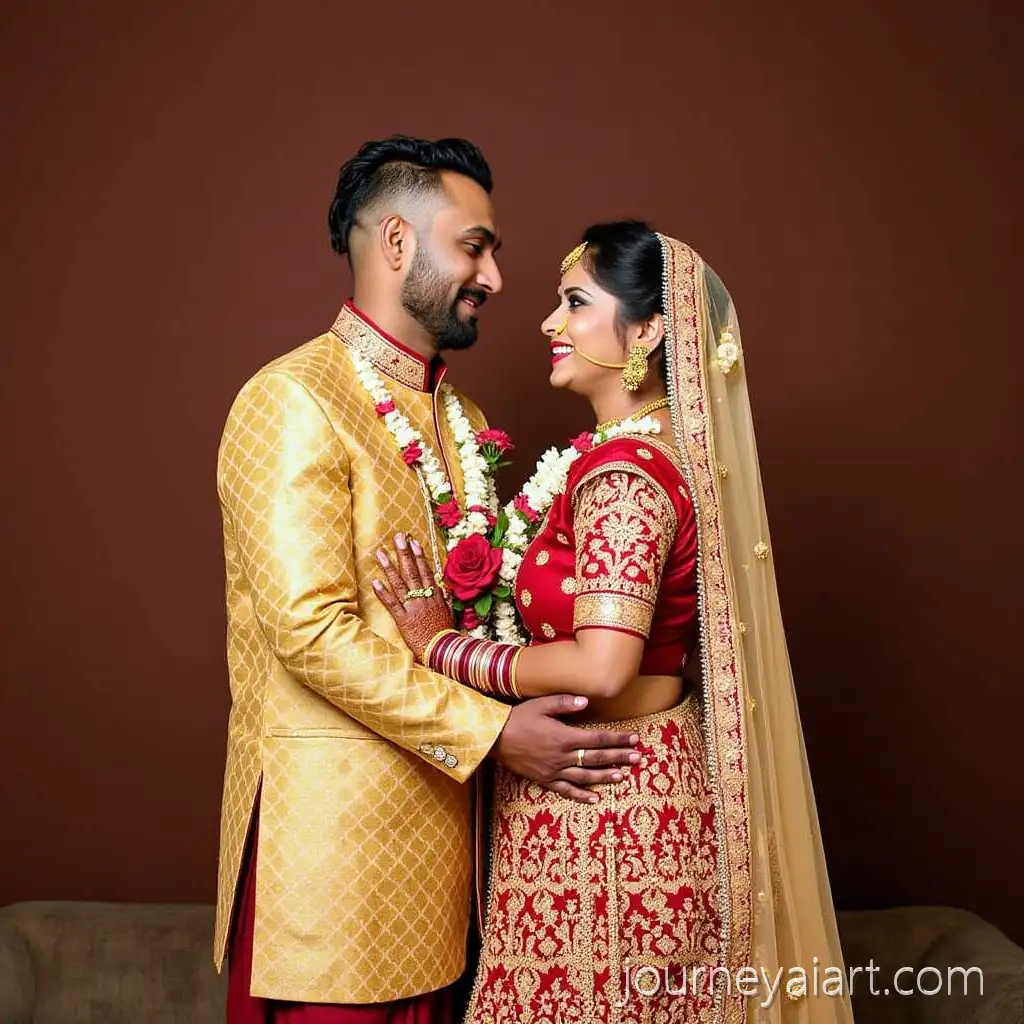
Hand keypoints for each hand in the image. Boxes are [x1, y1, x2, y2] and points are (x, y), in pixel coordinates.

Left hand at [372, 534, 452, 661]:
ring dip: (390, 568)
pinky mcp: (404, 620)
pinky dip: (383, 593)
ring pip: (400, 584)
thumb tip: (444, 589)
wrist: (443, 650)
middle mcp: (424, 598)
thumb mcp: (450, 614)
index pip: (426, 572)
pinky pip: (392, 604)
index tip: (413, 542)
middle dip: (404, 554)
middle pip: (413, 572)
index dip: (419, 556)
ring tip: (381, 553)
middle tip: (397, 538)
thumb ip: (446, 601)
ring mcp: (413, 608)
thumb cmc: (446, 634)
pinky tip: (375, 582)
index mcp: (435, 597)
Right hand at [493, 694, 639, 803]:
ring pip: (585, 776)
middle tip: (638, 759)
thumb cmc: (518, 718)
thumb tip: (586, 702)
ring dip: (605, 776)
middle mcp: (562, 756)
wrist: (495, 738)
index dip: (617, 739)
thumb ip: (565, 703)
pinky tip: (595, 798)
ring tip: (623, 777)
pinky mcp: (544, 779)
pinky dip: (581, 795)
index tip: (634, 739)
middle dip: (619, 758)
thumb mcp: (541, 704)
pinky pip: (566, 790)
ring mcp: (554, 770)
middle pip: (596, 758)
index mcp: (564, 736)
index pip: (597, 739)